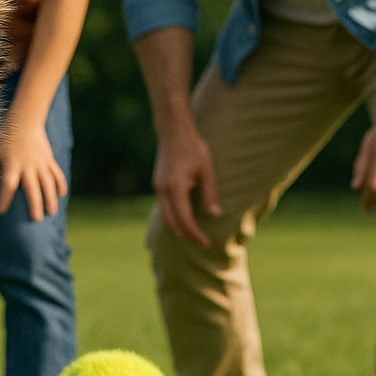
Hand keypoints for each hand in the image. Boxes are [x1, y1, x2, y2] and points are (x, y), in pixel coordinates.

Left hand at [0, 123, 66, 221]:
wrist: (25, 120)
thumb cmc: (6, 138)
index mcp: (12, 164)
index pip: (8, 185)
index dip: (4, 198)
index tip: (1, 212)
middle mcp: (28, 165)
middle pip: (32, 188)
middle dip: (35, 204)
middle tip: (36, 219)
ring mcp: (40, 162)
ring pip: (48, 183)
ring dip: (51, 198)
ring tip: (51, 213)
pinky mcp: (49, 159)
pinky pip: (56, 173)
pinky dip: (60, 184)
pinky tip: (62, 195)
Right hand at [153, 124, 220, 246]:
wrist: (174, 132)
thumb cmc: (193, 148)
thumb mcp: (207, 170)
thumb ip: (211, 193)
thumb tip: (216, 214)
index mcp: (176, 188)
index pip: (185, 220)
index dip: (195, 234)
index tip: (207, 243)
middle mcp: (163, 191)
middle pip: (171, 224)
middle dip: (186, 236)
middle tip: (201, 242)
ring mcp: (158, 188)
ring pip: (165, 217)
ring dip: (178, 228)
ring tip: (194, 234)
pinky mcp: (158, 185)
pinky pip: (164, 208)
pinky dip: (173, 218)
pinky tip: (185, 218)